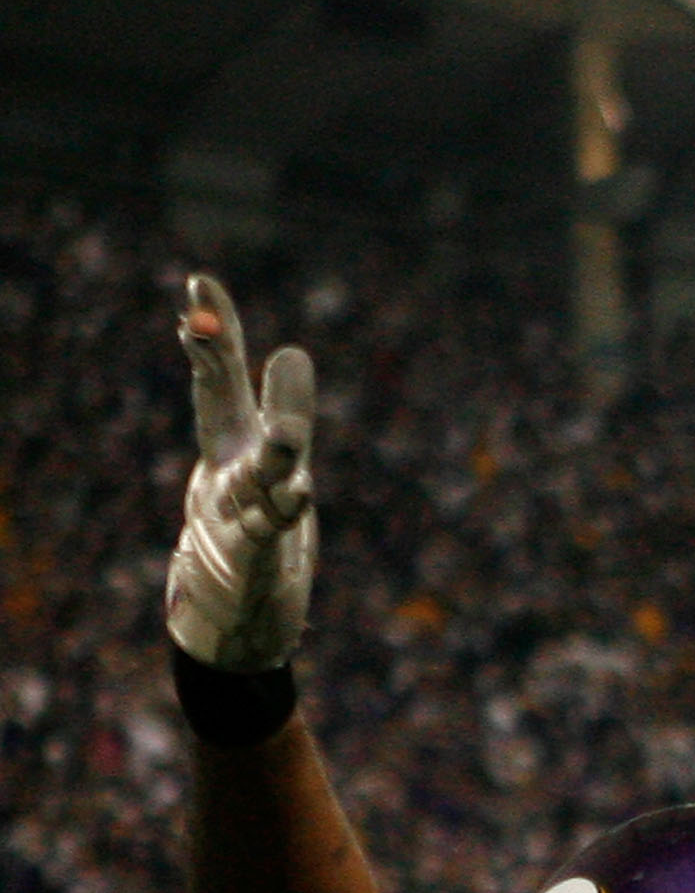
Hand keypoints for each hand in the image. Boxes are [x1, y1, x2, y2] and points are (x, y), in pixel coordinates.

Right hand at [165, 275, 317, 669]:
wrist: (233, 609)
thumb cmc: (255, 522)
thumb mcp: (268, 462)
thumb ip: (278, 408)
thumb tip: (291, 351)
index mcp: (230, 441)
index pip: (219, 377)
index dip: (213, 333)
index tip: (198, 284)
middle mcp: (228, 469)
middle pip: (219, 411)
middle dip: (210, 368)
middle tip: (196, 326)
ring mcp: (238, 513)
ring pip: (258, 475)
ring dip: (272, 450)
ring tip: (288, 430)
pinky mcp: (257, 559)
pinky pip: (272, 531)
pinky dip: (285, 513)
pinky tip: (300, 492)